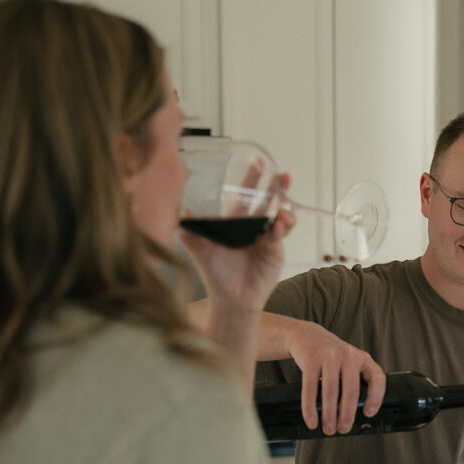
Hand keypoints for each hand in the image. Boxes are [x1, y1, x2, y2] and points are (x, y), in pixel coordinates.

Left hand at [179, 174, 296, 312]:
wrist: (230, 301)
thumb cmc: (215, 276)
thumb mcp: (199, 250)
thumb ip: (189, 231)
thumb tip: (179, 211)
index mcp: (237, 223)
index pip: (246, 195)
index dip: (252, 179)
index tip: (260, 162)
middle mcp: (253, 228)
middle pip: (269, 201)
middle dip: (278, 188)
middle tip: (284, 177)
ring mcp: (266, 239)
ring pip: (280, 217)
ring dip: (284, 209)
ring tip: (282, 208)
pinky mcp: (275, 252)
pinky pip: (280, 236)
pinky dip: (281, 228)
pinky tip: (278, 225)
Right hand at [285, 319, 385, 434]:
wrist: (305, 335)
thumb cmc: (329, 356)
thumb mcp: (346, 363)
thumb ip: (352, 382)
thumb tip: (348, 415)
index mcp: (362, 358)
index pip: (377, 378)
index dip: (376, 398)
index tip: (368, 413)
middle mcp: (349, 355)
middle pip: (352, 389)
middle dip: (347, 414)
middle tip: (343, 429)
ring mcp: (330, 355)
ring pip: (331, 391)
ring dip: (329, 414)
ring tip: (327, 428)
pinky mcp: (311, 358)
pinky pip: (310, 387)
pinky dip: (310, 407)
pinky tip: (311, 419)